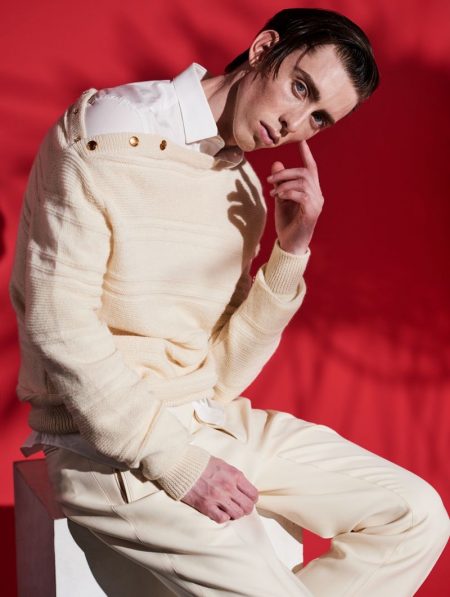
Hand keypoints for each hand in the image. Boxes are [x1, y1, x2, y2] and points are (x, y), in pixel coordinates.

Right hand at [180, 455, 258, 522]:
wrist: (181, 464)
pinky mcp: (206, 506)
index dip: (251, 499)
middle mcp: (228, 486)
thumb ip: (233, 476)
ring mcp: (217, 497)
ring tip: (228, 509)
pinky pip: (222, 519)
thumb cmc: (200, 463)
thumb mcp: (222, 464)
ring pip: (237, 514)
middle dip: (245, 509)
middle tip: (238, 507)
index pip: (253, 494)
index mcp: (234, 474)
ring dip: (234, 514)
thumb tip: (242, 488)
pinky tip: (218, 512)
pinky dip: (223, 518)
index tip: (246, 499)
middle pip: (248, 507)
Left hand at [267, 139, 323, 254]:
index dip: (307, 154)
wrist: (290, 244)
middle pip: (305, 172)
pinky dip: (288, 193)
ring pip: (302, 182)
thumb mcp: (280, 199)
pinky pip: (301, 195)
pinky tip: (279, 197)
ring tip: (272, 192)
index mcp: (311, 191)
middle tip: (270, 180)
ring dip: (284, 184)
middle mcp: (317, 195)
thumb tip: (276, 164)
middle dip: (286, 173)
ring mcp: (317, 203)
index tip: (302, 140)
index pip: (311, 168)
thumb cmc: (287, 223)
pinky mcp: (312, 212)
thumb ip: (280, 183)